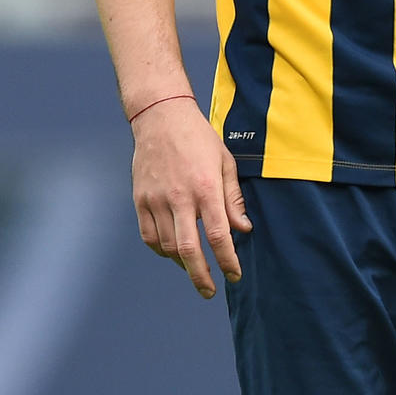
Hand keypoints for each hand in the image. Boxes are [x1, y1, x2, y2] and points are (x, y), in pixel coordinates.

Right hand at [131, 98, 251, 297]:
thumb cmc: (199, 138)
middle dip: (201, 276)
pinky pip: (149, 236)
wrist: (162, 117)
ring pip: (168, 247)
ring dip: (182, 263)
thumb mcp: (225, 161)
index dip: (227, 260)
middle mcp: (180, 197)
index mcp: (205, 187)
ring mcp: (156, 199)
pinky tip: (173, 251)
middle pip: (189, 250)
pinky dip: (161, 250)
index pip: (218, 234)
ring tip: (194, 267)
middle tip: (210, 291)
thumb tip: (243, 230)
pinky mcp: (140, 199)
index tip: (234, 275)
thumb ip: (233, 198)